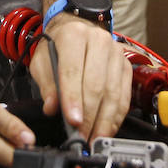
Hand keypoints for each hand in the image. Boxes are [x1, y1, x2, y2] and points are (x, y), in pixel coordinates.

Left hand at [31, 15, 131, 140]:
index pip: (73, 71)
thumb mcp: (42, 61)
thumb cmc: (57, 47)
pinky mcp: (126, 66)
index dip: (73, 98)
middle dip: (89, 115)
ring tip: (94, 138)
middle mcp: (99, 41)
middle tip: (81, 135)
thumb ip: (46, 84)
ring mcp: (116, 53)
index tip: (73, 120)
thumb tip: (52, 107)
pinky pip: (124, 96)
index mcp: (74, 35)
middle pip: (96, 84)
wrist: (77, 29)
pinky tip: (107, 129)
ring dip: (104, 120)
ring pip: (113, 92)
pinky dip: (116, 116)